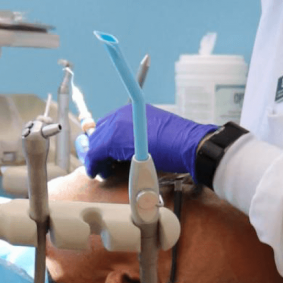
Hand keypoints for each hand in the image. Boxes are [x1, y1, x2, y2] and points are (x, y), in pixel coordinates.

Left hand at [80, 104, 217, 179]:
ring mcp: (117, 125)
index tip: (102, 154)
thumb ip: (136, 137)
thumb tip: (124, 150)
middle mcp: (121, 114)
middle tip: (101, 165)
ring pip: (95, 143)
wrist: (188, 144)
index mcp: (131, 110)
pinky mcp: (114, 140)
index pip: (106, 125)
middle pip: (98, 132)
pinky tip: (97, 173)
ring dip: (96, 159)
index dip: (102, 142)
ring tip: (102, 171)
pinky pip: (96, 153)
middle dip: (97, 150)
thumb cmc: (178, 141)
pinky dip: (93, 165)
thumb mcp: (153, 132)